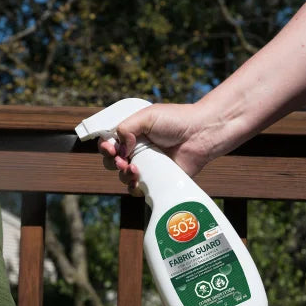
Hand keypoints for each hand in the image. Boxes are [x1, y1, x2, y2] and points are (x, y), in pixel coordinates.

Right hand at [98, 103, 213, 194]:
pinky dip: (132, 187)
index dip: (105, 147)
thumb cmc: (176, 120)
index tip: (110, 147)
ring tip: (133, 168)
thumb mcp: (147, 116)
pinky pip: (136, 189)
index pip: (108, 143)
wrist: (201, 134)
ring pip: (121, 176)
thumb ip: (126, 128)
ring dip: (122, 174)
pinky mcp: (154, 180)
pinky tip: (137, 180)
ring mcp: (145, 167)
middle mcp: (135, 151)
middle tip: (122, 159)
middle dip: (112, 162)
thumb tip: (120, 148)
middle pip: (111, 162)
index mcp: (130, 134)